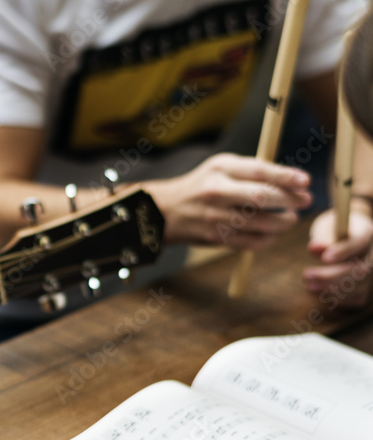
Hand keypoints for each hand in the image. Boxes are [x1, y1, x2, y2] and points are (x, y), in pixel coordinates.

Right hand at [144, 153, 307, 249]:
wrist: (165, 210)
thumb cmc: (202, 185)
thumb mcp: (220, 167)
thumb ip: (251, 170)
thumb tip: (291, 181)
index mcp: (220, 168)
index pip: (259, 171)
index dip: (286, 176)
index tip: (306, 181)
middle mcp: (216, 191)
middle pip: (262, 197)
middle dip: (290, 200)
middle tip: (305, 201)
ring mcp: (214, 216)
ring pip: (260, 222)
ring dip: (282, 222)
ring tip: (291, 219)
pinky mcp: (213, 237)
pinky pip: (250, 241)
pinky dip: (266, 239)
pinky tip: (271, 234)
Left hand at [304, 208, 372, 309]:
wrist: (343, 240)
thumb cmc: (332, 231)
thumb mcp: (326, 228)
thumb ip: (322, 237)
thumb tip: (314, 248)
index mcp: (366, 233)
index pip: (360, 242)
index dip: (344, 251)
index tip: (324, 258)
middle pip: (361, 270)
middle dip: (332, 275)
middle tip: (307, 274)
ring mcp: (372, 273)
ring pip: (359, 286)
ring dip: (331, 288)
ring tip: (308, 283)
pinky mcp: (366, 287)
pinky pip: (356, 298)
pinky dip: (337, 298)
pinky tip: (318, 291)